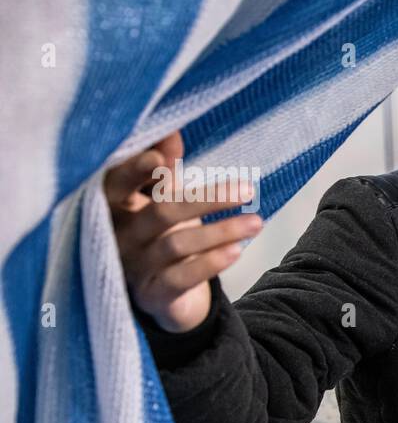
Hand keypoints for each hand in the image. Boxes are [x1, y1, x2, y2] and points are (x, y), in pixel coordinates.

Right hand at [107, 132, 262, 331]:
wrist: (165, 295)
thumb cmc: (161, 234)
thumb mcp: (163, 198)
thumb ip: (166, 168)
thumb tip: (170, 127)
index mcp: (115, 207)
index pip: (117, 183)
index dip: (135, 170)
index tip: (161, 157)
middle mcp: (118, 236)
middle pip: (161, 212)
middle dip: (206, 200)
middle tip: (248, 190)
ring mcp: (133, 267)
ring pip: (176, 245)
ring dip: (221, 231)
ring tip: (257, 222)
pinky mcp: (152, 294)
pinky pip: (181, 278)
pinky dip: (209, 263)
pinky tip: (236, 251)